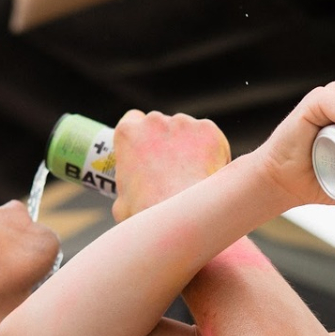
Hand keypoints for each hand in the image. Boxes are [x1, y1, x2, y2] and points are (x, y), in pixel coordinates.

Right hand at [111, 111, 231, 221]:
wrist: (179, 216)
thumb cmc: (146, 214)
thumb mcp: (121, 204)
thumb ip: (127, 188)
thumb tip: (132, 194)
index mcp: (127, 133)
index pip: (134, 119)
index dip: (143, 135)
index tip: (149, 148)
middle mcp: (154, 121)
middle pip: (162, 124)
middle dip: (168, 141)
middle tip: (176, 169)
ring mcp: (183, 123)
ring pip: (188, 130)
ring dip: (191, 146)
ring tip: (194, 176)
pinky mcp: (208, 130)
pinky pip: (211, 138)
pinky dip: (213, 152)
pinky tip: (211, 172)